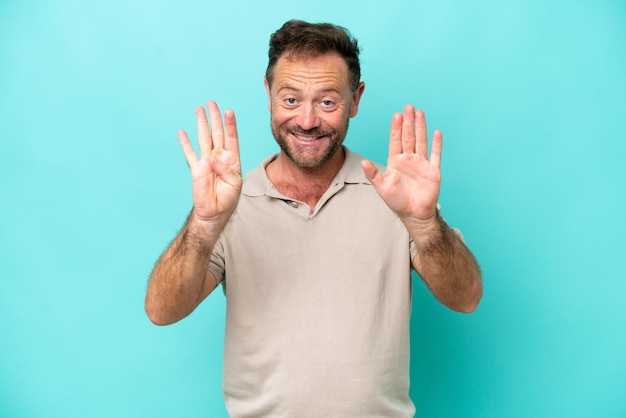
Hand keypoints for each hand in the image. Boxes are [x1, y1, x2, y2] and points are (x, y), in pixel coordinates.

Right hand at [178, 101, 241, 222]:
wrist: (214, 213)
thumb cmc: (228, 199)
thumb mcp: (234, 184)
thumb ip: (226, 170)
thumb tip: (213, 157)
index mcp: (232, 160)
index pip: (231, 138)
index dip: (230, 125)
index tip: (229, 111)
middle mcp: (219, 158)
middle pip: (216, 134)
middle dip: (215, 118)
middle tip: (211, 103)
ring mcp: (206, 162)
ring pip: (203, 139)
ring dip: (201, 124)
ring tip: (199, 110)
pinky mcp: (196, 169)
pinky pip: (190, 154)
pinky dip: (185, 143)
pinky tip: (182, 132)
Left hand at [361, 104, 440, 223]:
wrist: (414, 214)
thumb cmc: (397, 202)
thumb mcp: (382, 188)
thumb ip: (373, 174)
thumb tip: (364, 162)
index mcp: (396, 161)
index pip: (395, 141)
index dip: (396, 128)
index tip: (396, 115)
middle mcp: (409, 159)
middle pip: (408, 137)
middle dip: (408, 122)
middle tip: (408, 107)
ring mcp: (421, 164)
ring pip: (421, 141)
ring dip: (421, 128)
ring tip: (420, 113)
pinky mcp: (433, 171)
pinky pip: (435, 155)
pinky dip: (437, 144)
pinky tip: (437, 132)